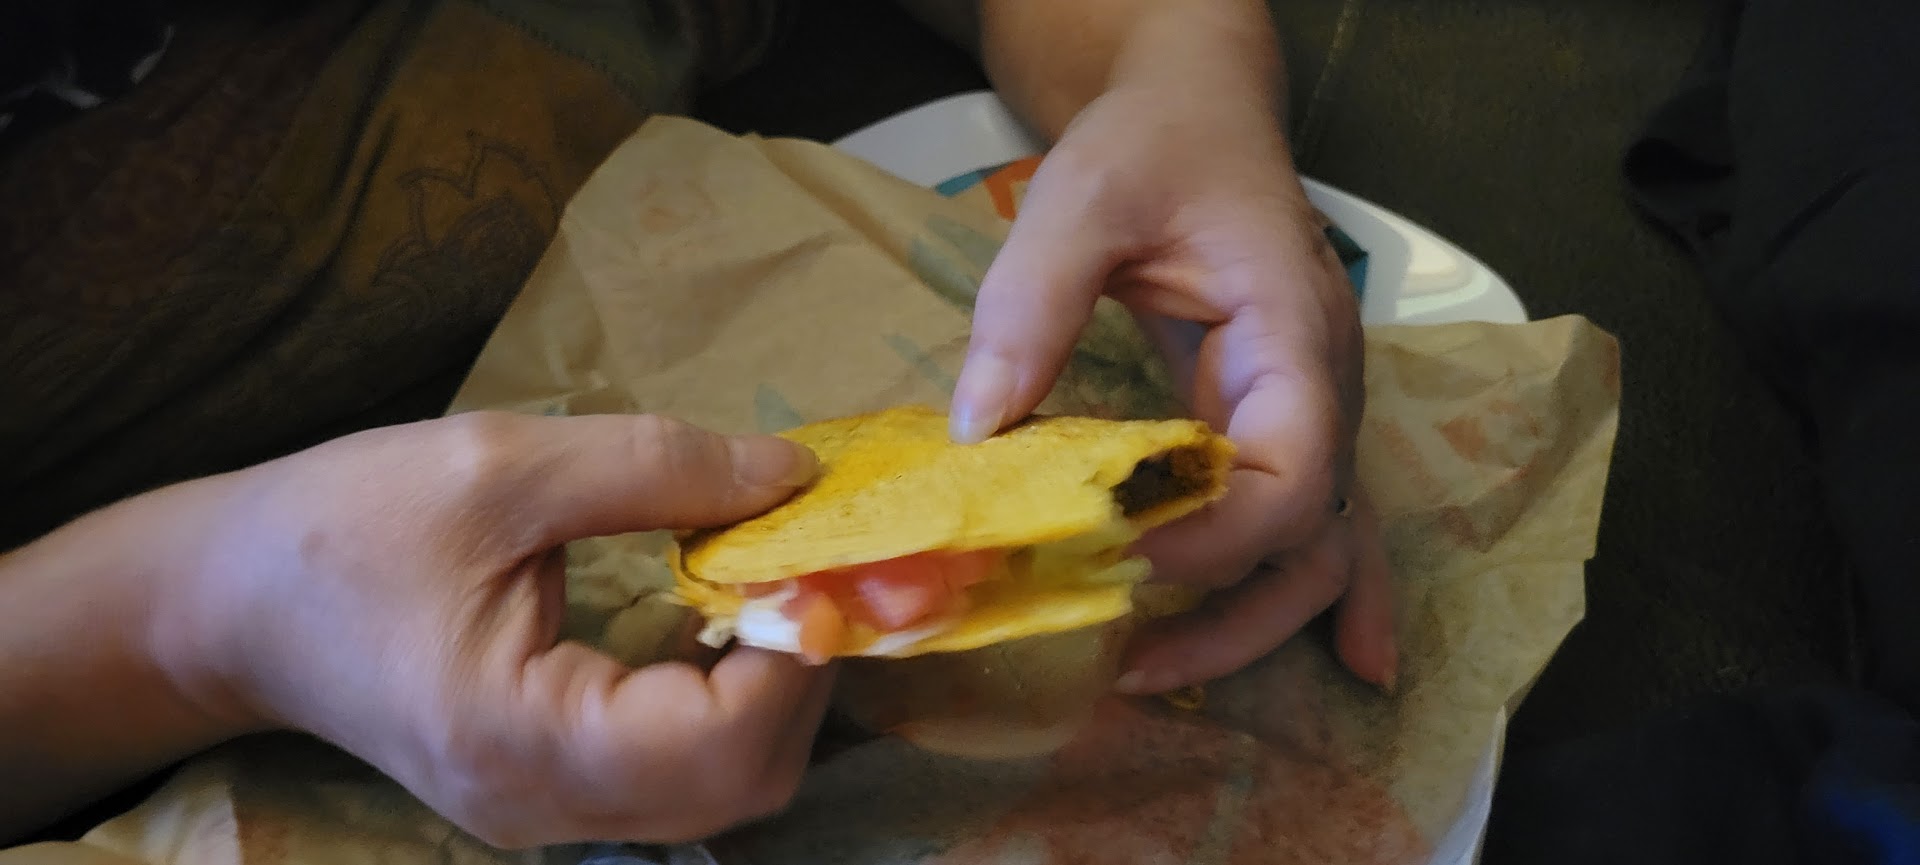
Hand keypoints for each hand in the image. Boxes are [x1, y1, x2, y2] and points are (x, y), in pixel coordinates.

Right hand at [161, 412, 833, 846]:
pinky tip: (725, 621)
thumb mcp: (499, 464)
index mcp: (521, 736)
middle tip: (820, 565)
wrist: (229, 601)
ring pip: (723, 789)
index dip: (798, 649)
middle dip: (806, 671)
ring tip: (779, 583)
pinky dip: (732, 703)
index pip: (719, 739)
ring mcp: (547, 813)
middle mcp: (543, 806)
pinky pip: (680, 774)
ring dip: (779, 689)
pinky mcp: (551, 791)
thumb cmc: (343, 526)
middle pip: (743, 781)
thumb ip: (658, 468)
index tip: (824, 552)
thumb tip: (793, 477)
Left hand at [950, 84, 1397, 694]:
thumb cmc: (1151, 146)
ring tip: (1162, 676)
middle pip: (1314, 532)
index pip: (1290, 462)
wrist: (1199, 117)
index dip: (1217, 531)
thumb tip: (978, 431)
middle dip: (1232, 612)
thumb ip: (1031, 303)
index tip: (1122, 555)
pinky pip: (1320, 521)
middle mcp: (1322, 384)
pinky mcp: (1279, 424)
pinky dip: (1327, 592)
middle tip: (1130, 667)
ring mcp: (1311, 411)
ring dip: (1256, 621)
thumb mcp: (1080, 197)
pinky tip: (1353, 661)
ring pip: (1321, 545)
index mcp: (1289, 327)